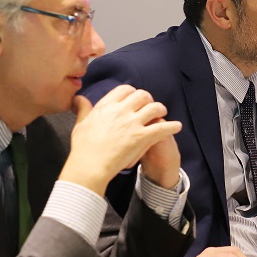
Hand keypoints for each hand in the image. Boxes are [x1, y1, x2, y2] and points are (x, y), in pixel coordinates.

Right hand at [61, 86, 181, 194]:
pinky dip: (172, 126)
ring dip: (161, 109)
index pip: (125, 90)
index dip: (132, 92)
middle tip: (150, 106)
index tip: (134, 98)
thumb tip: (79, 98)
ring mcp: (132, 123)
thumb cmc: (83, 148)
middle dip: (148, 99)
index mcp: (106, 106)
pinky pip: (163, 127)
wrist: (90, 166)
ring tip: (163, 113)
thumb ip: (83, 109)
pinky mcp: (142, 137)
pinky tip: (177, 127)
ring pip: (154, 107)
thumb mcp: (80, 124)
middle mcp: (121, 110)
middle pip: (142, 95)